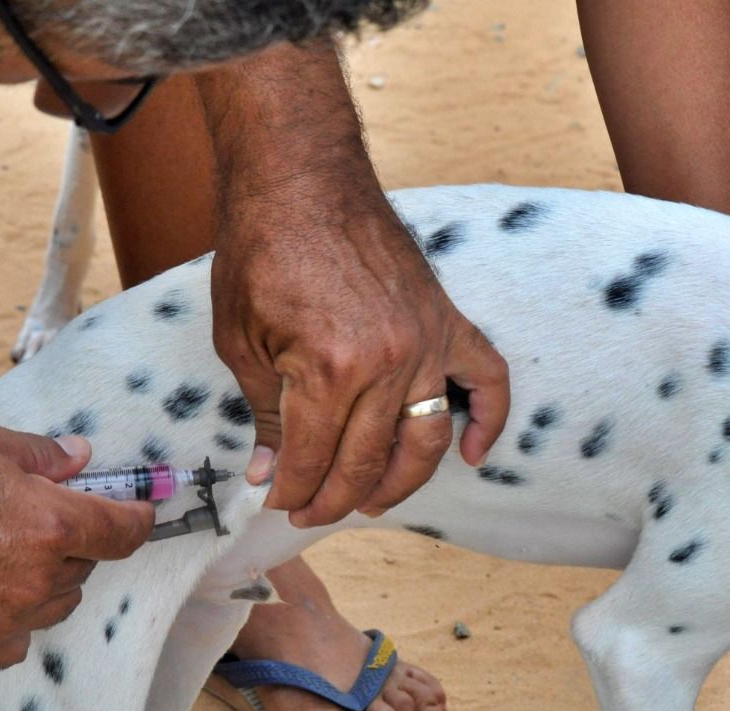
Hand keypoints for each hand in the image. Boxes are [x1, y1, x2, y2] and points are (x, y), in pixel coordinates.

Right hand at [0, 418, 153, 668]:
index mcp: (51, 524)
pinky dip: (11, 620)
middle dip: (71, 543)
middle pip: (86, 566)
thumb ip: (39, 455)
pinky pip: (18, 639)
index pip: (124, 530)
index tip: (140, 511)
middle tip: (31, 520)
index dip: (138, 518)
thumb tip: (81, 458)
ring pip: (55, 604)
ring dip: (43, 581)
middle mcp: (39, 579)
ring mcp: (9, 620)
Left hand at [212, 183, 509, 527]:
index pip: (314, 457)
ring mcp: (424, 341)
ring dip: (401, 482)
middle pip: (368, 459)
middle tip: (310, 512)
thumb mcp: (243, 341)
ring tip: (372, 501)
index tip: (276, 501)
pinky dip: (487, 421)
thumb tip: (270, 472)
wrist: (301, 179)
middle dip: (334, 498)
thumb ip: (266, 414)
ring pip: (426, 438)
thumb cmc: (262, 251)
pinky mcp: (446, 320)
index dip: (291, 489)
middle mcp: (387, 362)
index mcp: (329, 369)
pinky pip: (486, 380)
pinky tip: (472, 454)